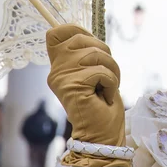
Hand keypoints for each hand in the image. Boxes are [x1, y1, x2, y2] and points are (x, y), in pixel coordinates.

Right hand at [46, 24, 126, 166]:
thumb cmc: (102, 102)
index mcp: (59, 65)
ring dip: (111, 71)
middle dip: (104, 53)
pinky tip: (104, 97)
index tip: (93, 47)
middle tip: (105, 76)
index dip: (78, 31)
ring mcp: (62, 78)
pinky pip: (101, 71)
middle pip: (81, 38)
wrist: (102, 134)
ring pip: (95, 54)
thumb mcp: (95, 70)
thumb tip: (85, 33)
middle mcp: (56, 71)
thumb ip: (87, 52)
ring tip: (105, 88)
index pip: (57, 32)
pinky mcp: (72, 87)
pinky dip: (111, 83)